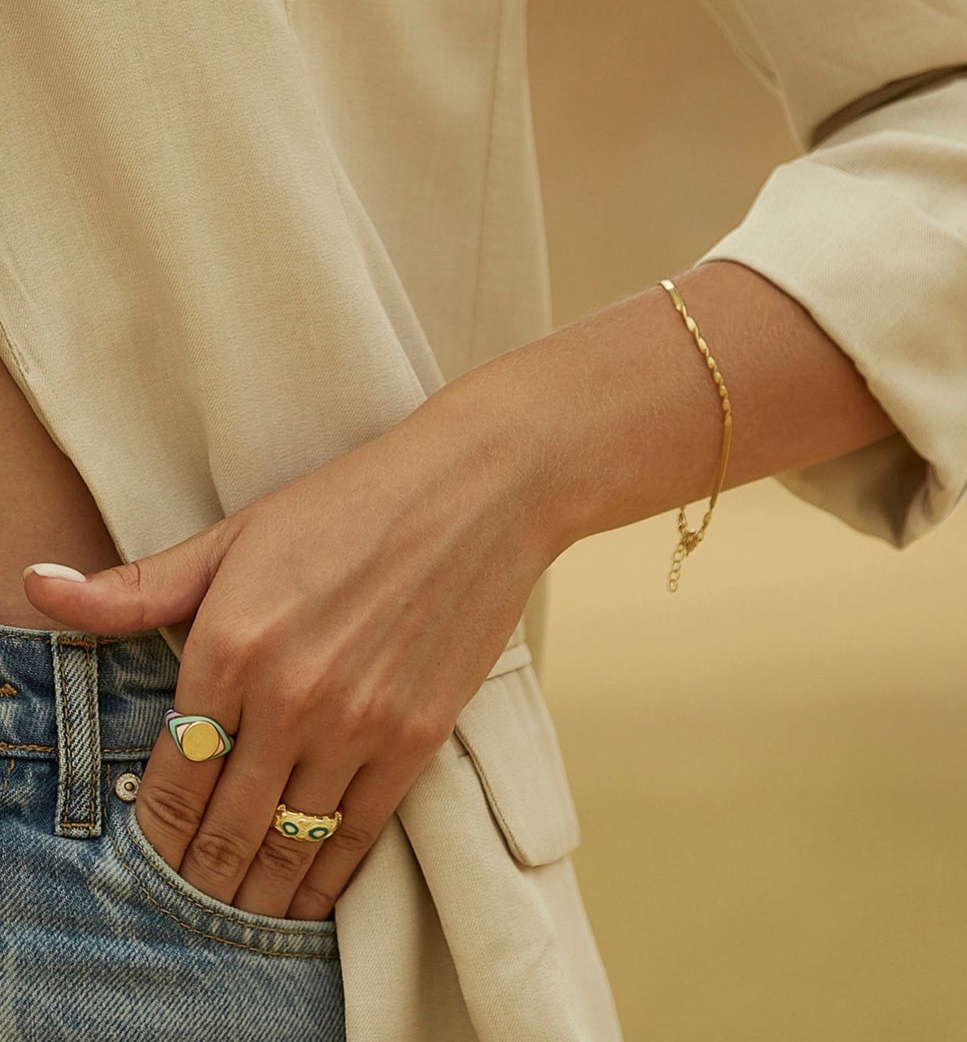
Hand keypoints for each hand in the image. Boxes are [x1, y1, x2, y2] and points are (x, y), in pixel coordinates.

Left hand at [23, 379, 560, 919]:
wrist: (479, 492)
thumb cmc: (355, 502)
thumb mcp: (238, 536)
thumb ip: (138, 586)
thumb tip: (38, 586)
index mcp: (230, 645)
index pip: (172, 779)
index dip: (152, 838)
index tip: (150, 864)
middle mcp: (289, 698)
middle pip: (225, 828)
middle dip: (200, 881)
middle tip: (191, 910)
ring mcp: (358, 722)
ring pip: (289, 844)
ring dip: (259, 894)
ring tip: (241, 917)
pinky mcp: (417, 734)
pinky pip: (358, 833)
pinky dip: (328, 878)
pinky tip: (310, 898)